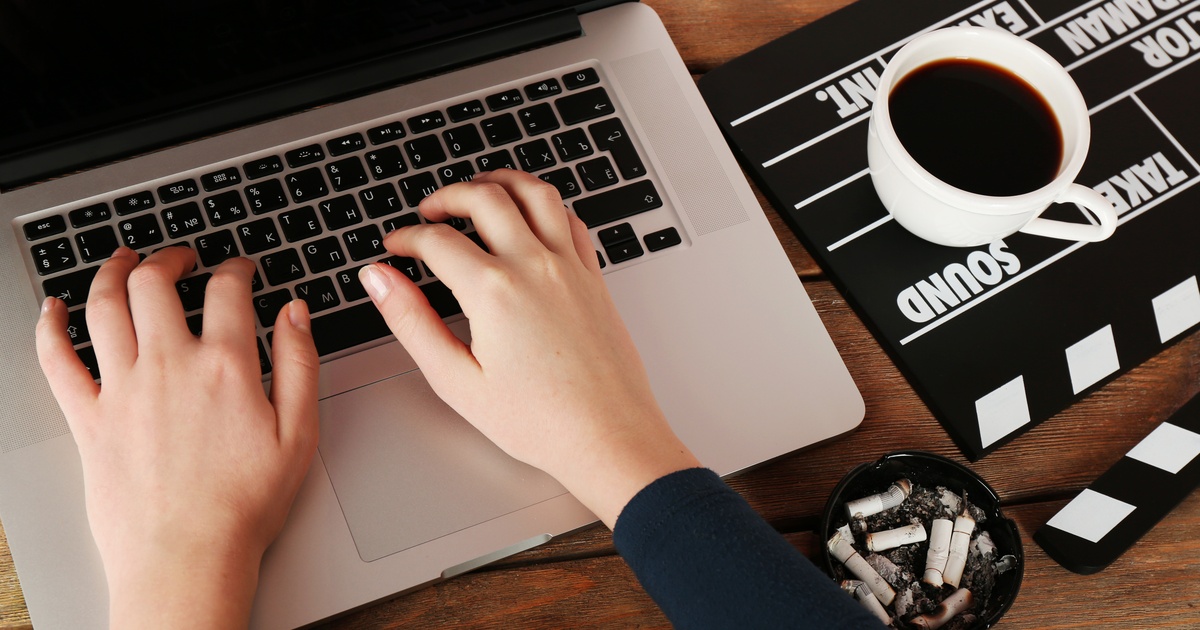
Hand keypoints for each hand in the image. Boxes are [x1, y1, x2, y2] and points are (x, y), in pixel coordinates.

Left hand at [35, 247, 319, 627]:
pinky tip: (53, 309)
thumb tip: (296, 314)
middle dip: (169, 258)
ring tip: (122, 260)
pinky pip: (56, 359)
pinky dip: (50, 326)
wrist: (187, 557)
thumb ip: (299, 364)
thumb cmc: (244, 505)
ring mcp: (122, 389)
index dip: (237, 269)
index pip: (227, 290)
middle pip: (155, 283)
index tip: (241, 270)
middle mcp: (168, 366)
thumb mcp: (299, 433)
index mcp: (225, 367)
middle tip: (180, 258)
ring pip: (104, 305)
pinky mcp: (88, 419)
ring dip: (111, 271)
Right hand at [358, 169, 698, 526]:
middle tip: (429, 210)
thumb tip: (380, 281)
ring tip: (479, 189)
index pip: (437, 241)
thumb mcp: (457, 381)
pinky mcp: (595, 278)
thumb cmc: (541, 422)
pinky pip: (572, 220)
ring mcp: (571, 268)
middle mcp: (535, 267)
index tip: (395, 247)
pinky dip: (547, 205)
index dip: (407, 238)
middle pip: (485, 198)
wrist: (609, 437)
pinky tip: (534, 215)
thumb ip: (413, 323)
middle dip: (448, 195)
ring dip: (501, 182)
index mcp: (494, 291)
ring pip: (536, 194)